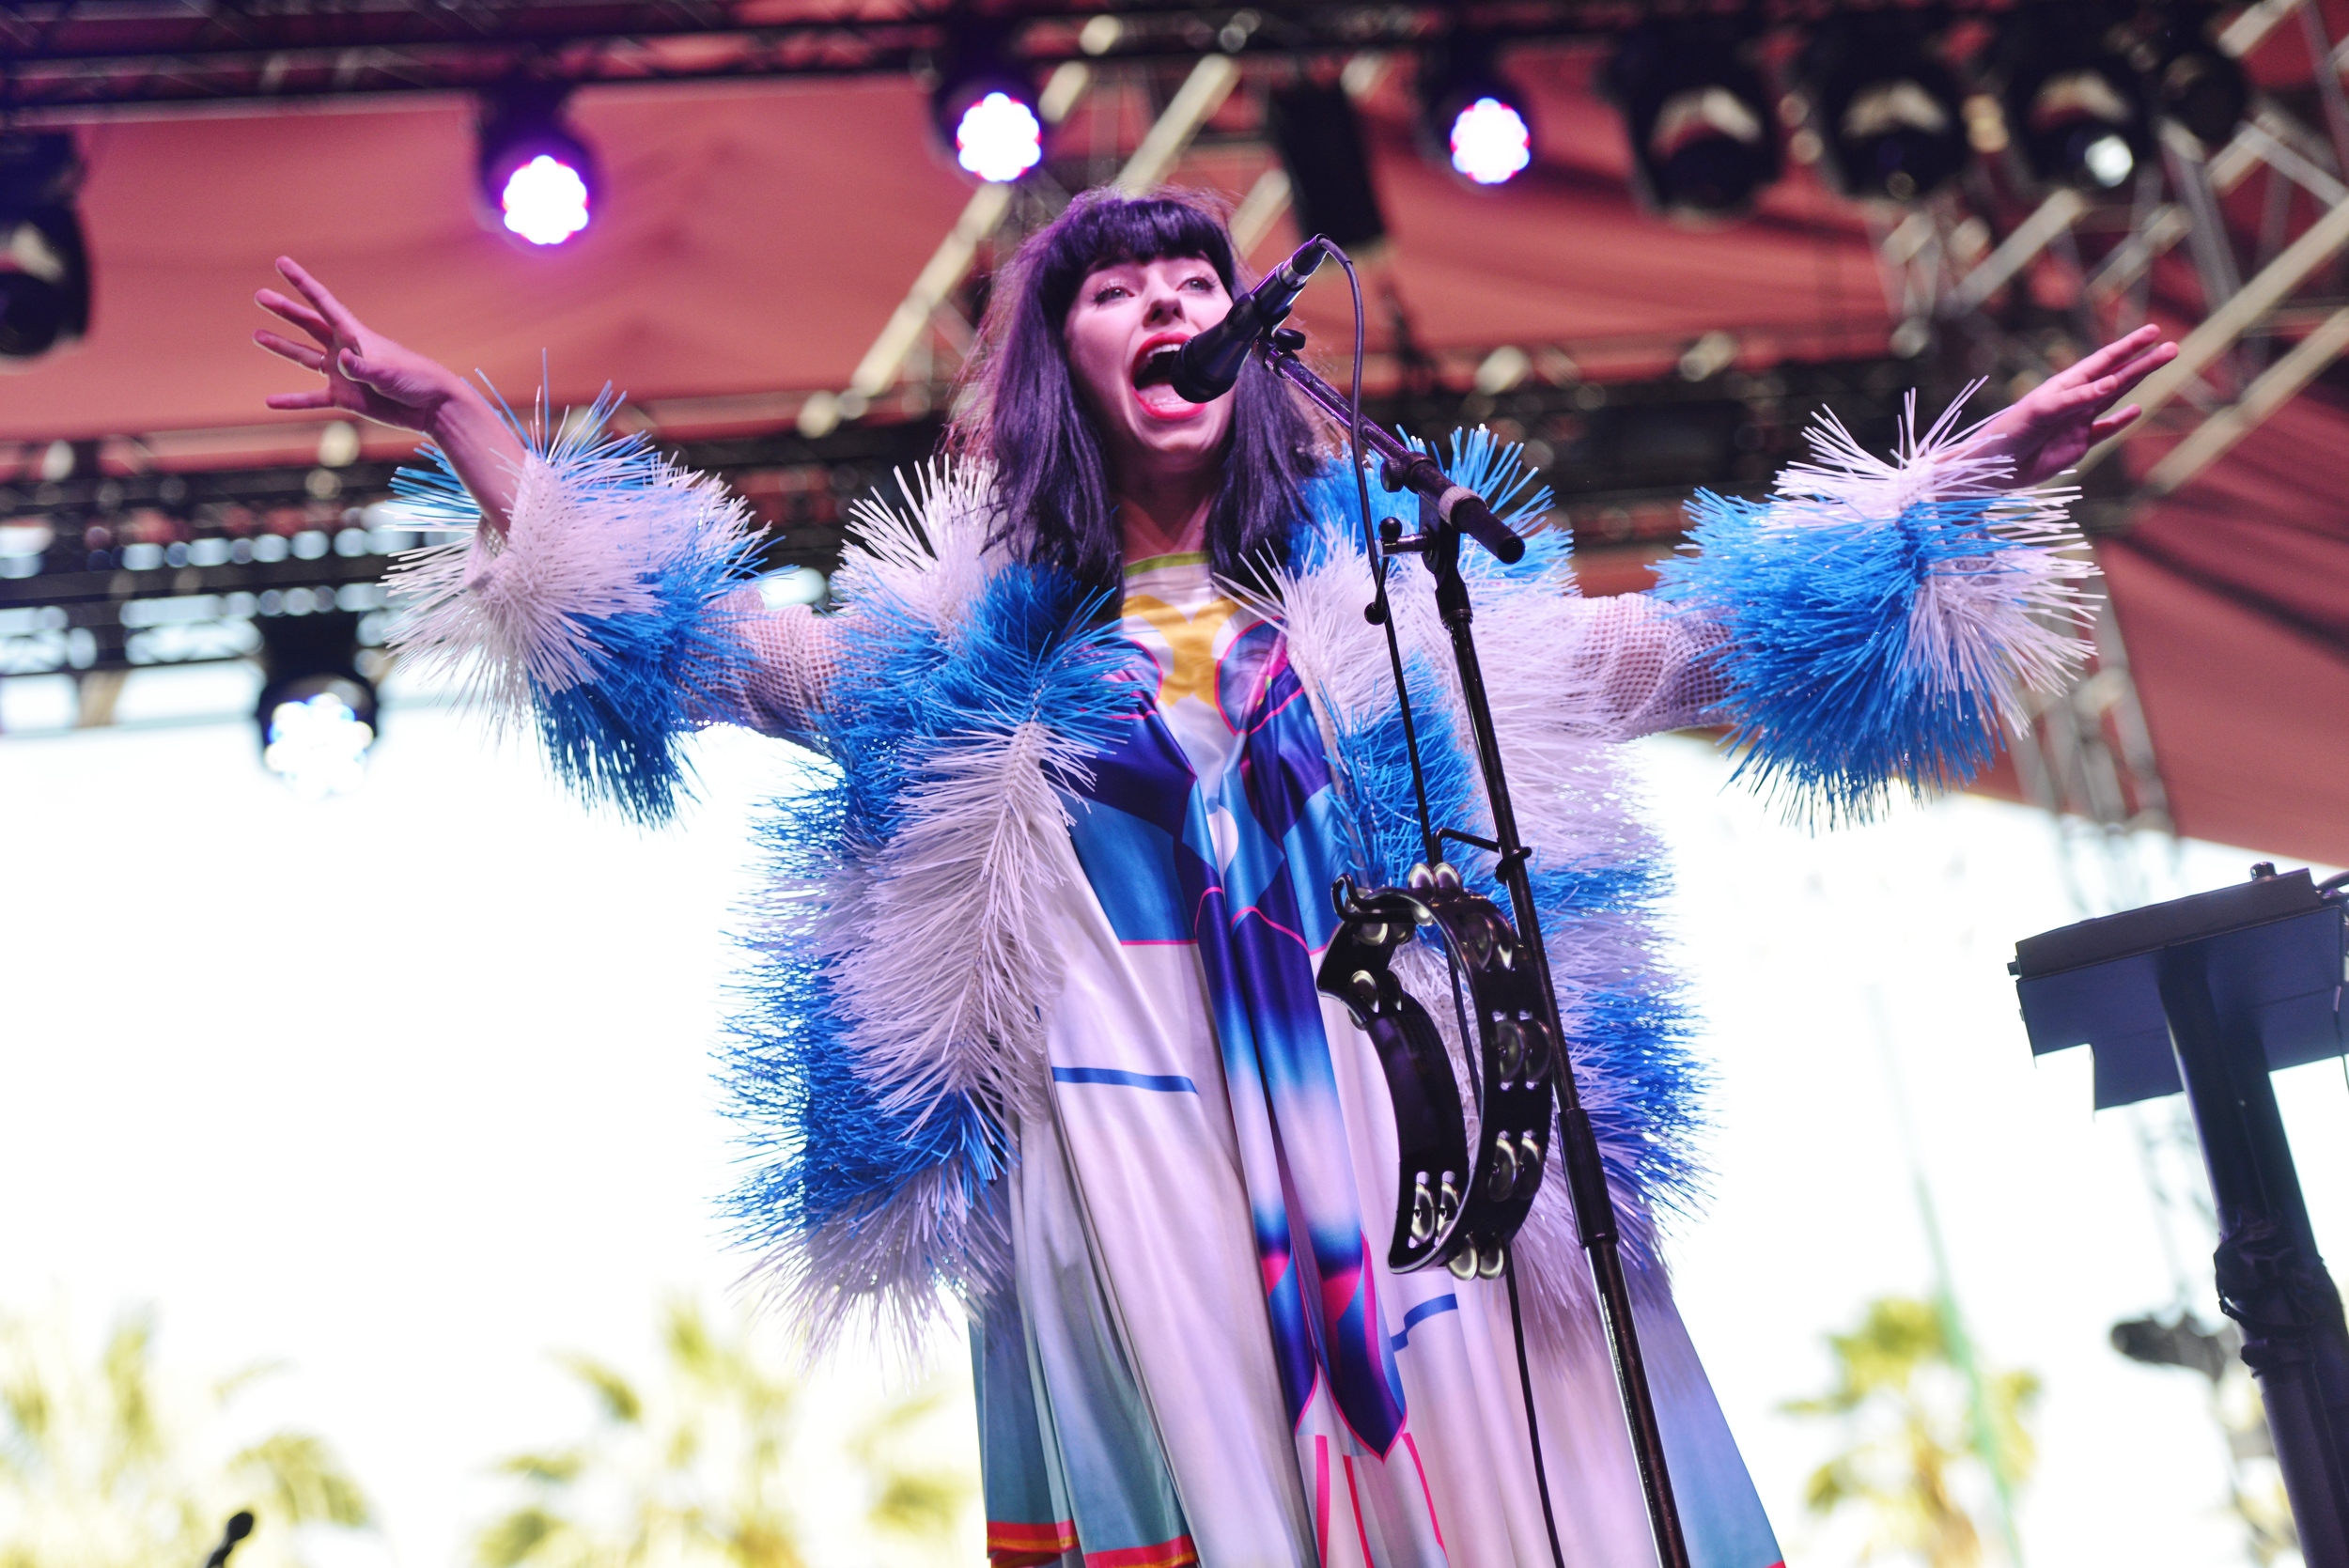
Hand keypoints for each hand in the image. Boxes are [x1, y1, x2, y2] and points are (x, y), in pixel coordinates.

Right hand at [254, 257, 465, 434]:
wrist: (431, 406)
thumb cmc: (415, 379)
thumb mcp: (388, 371)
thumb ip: (362, 365)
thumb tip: (340, 359)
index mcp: (354, 334)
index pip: (322, 302)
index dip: (300, 282)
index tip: (280, 262)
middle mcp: (343, 349)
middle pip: (308, 325)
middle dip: (285, 310)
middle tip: (260, 296)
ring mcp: (342, 373)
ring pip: (304, 357)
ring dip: (281, 347)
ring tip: (257, 336)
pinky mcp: (345, 397)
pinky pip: (312, 399)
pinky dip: (292, 400)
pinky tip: (270, 401)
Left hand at [1960, 324, 2178, 488]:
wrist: (1992, 469)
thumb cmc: (2008, 434)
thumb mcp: (2041, 412)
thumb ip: (2076, 398)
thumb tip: (2112, 383)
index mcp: (2064, 386)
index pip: (2103, 362)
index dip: (2129, 347)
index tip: (2153, 332)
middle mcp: (2074, 400)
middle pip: (2116, 377)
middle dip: (2144, 362)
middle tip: (2173, 348)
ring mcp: (2077, 423)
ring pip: (2115, 398)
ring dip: (2137, 382)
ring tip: (2160, 365)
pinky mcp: (2076, 446)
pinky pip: (2104, 430)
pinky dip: (2121, 421)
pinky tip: (2137, 410)